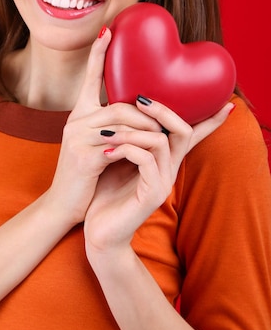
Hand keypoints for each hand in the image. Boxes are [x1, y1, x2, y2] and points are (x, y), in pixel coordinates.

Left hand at [84, 96, 234, 254]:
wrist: (100, 231)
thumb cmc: (106, 192)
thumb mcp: (117, 158)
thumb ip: (128, 138)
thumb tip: (120, 106)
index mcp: (164, 159)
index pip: (192, 135)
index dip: (211, 120)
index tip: (228, 103)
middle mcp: (169, 169)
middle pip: (182, 131)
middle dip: (163, 110)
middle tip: (139, 98)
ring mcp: (163, 182)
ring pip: (160, 141)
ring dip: (131, 131)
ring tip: (106, 134)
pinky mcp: (152, 195)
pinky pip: (146, 160)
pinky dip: (126, 150)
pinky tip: (106, 153)